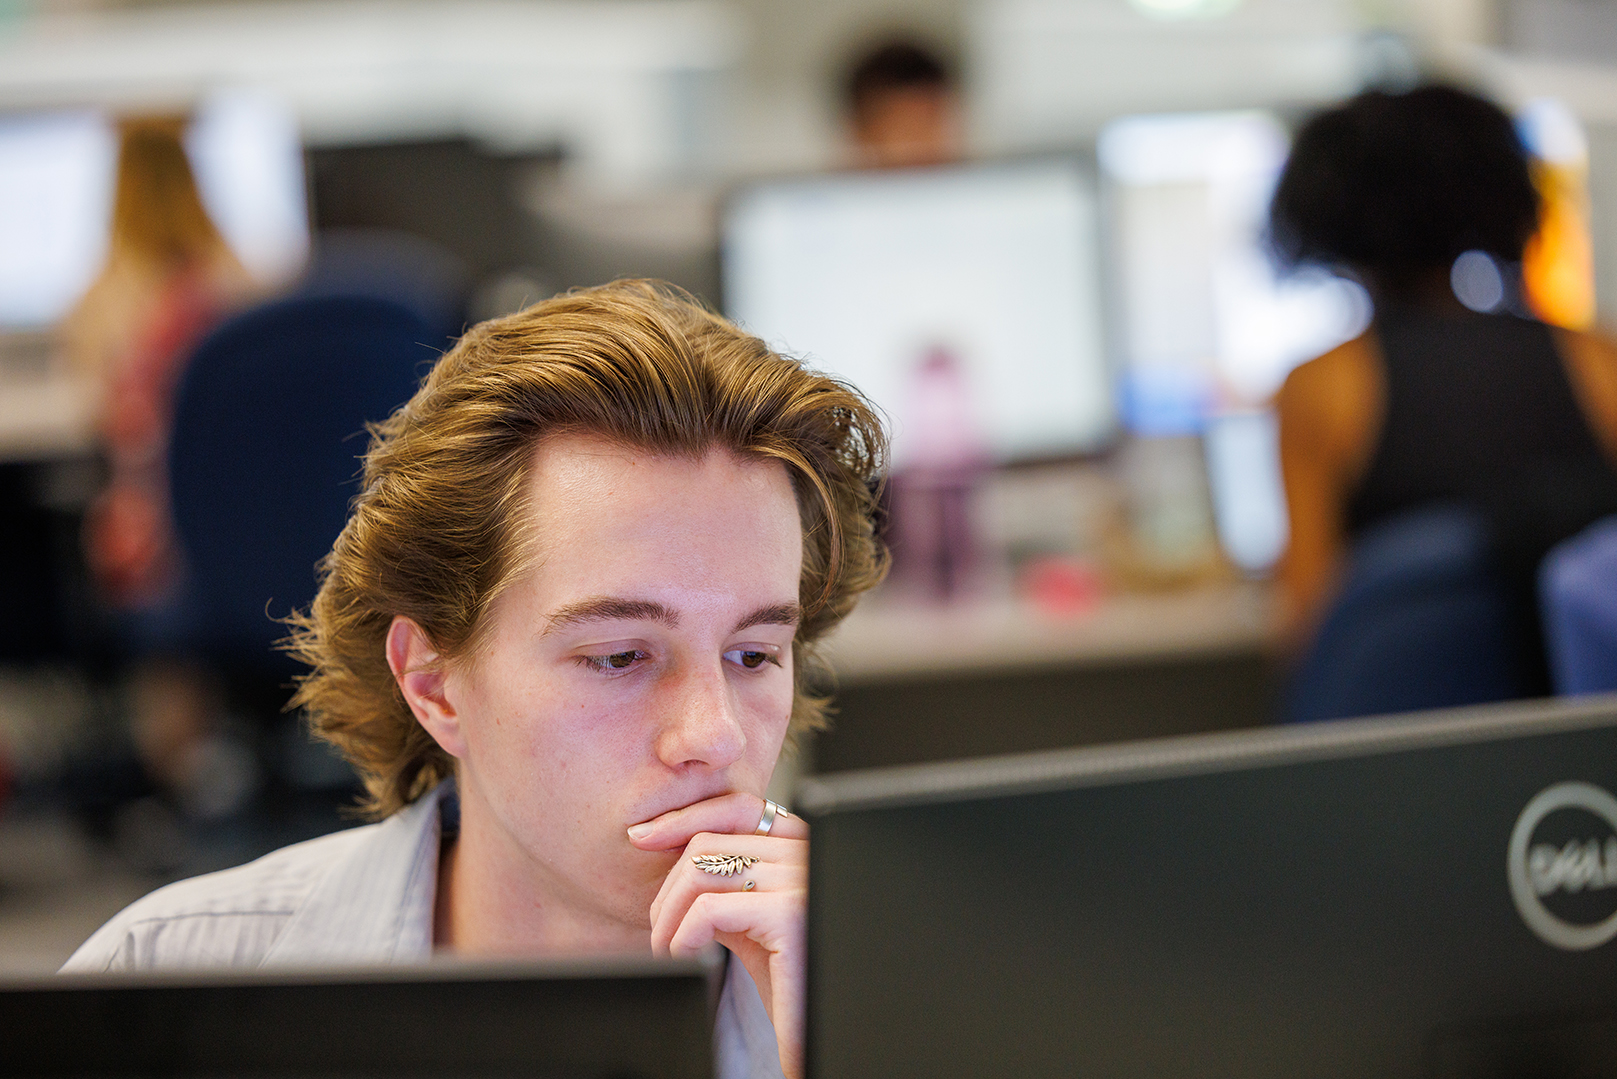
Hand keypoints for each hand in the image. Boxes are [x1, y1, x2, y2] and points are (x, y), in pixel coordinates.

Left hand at [631, 792, 808, 1078]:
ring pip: (701, 872)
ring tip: (667, 950)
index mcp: (804, 843)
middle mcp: (808, 850)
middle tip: (659, 933)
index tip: (641, 837)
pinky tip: (685, 957)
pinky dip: (681, 936)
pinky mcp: (790, 913)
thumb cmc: (785, 977)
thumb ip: (724, 880)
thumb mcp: (750, 915)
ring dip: (667, 916)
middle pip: (710, 842)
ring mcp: (802, 877)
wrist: (814, 1025)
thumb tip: (663, 846)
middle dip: (667, 888)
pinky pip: (707, 910)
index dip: (685, 817)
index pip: (737, 807)